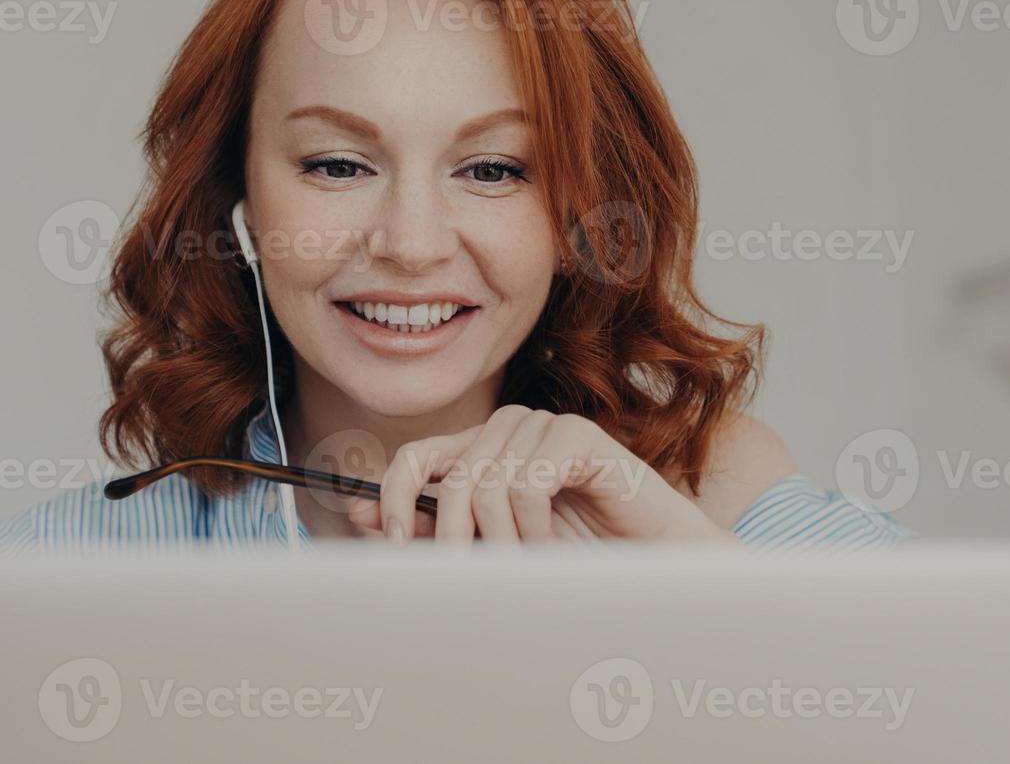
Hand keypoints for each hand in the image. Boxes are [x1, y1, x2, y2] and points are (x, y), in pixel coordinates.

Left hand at [346, 405, 738, 544]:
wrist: (653, 561)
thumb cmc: (574, 555)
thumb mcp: (491, 548)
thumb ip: (431, 529)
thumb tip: (357, 512)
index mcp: (479, 450)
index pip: (413, 458)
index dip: (391, 497)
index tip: (389, 548)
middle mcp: (506, 429)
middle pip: (449, 481)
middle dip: (452, 542)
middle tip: (471, 582)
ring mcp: (541, 426)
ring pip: (486, 487)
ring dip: (502, 544)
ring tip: (526, 569)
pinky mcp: (576, 434)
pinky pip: (527, 484)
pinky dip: (534, 528)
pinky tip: (554, 543)